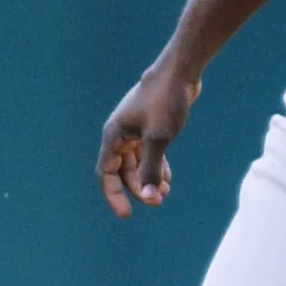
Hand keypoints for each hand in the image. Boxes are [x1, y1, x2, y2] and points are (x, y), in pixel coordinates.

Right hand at [96, 65, 199, 218]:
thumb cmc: (165, 101)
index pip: (106, 173)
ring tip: (164, 193)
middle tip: (157, 201)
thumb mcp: (158, 138)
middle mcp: (120, 134)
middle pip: (122, 171)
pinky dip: (156, 166)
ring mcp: (134, 129)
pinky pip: (147, 153)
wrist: (179, 72)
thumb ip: (151, 169)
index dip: (114, 195)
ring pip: (136, 162)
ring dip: (148, 179)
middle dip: (137, 188)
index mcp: (114, 136)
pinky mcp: (149, 125)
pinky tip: (166, 179)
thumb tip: (148, 197)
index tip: (126, 214)